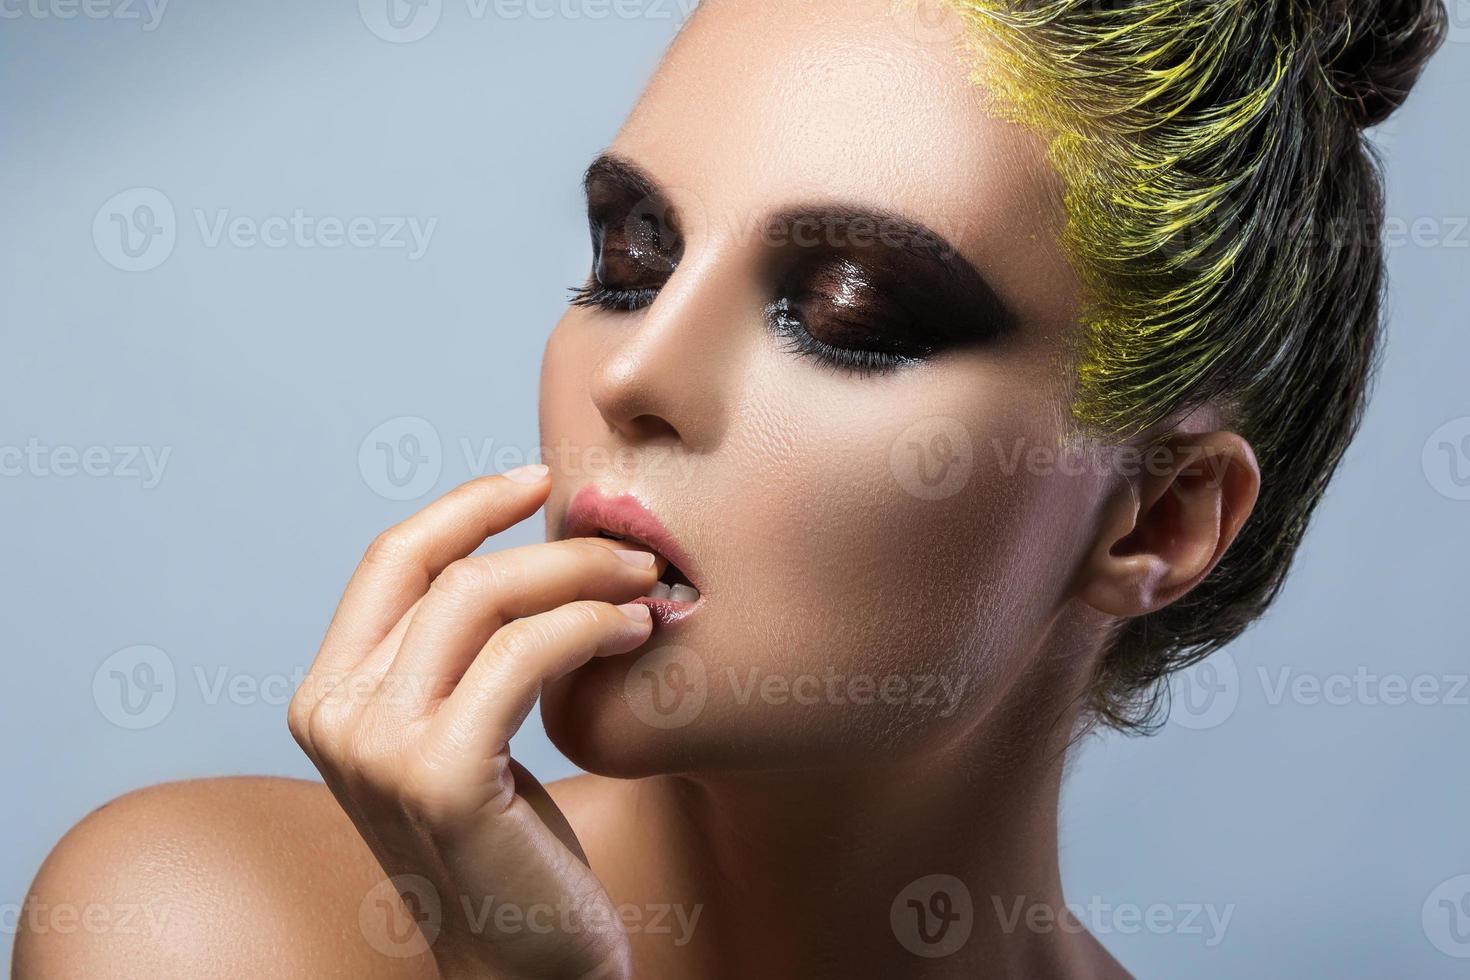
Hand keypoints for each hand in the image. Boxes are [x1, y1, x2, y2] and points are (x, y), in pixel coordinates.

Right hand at [288, 467, 658, 978]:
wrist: (523, 966)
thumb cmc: (506, 846)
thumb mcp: (462, 731)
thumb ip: (459, 651)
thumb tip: (526, 539)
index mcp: (329, 694)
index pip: (393, 558)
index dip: (466, 504)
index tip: (539, 480)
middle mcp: (333, 716)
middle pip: (449, 572)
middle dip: (552, 547)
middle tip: (631, 552)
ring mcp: (376, 748)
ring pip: (485, 600)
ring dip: (581, 579)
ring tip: (645, 588)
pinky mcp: (439, 776)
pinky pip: (524, 657)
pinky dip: (587, 628)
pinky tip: (632, 633)